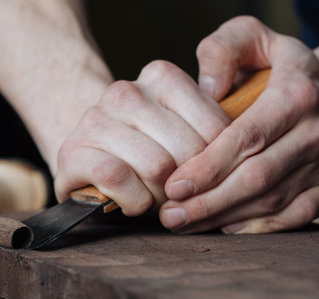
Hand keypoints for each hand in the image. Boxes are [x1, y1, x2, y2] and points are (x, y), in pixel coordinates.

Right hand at [54, 60, 230, 215]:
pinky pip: (119, 179)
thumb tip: (244, 157)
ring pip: (156, 167)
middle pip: (187, 150)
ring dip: (162, 197)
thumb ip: (211, 135)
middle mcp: (126, 91)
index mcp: (161, 77)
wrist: (89, 161)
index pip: (216, 126)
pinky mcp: (73, 151)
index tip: (206, 177)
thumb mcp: (183, 132)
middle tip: (182, 195)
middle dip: (190, 185)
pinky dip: (134, 202)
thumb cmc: (146, 151)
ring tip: (156, 198)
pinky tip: (133, 202)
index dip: (217, 164)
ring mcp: (96, 119)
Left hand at [160, 16, 318, 233]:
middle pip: (256, 178)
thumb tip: (207, 88)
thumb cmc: (284, 70)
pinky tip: (223, 229)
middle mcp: (316, 134)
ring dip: (224, 218)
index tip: (173, 186)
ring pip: (271, 202)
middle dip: (208, 202)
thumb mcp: (256, 40)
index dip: (209, 167)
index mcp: (295, 96)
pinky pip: (293, 218)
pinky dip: (257, 228)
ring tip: (184, 224)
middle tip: (169, 216)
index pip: (246, 138)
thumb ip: (224, 48)